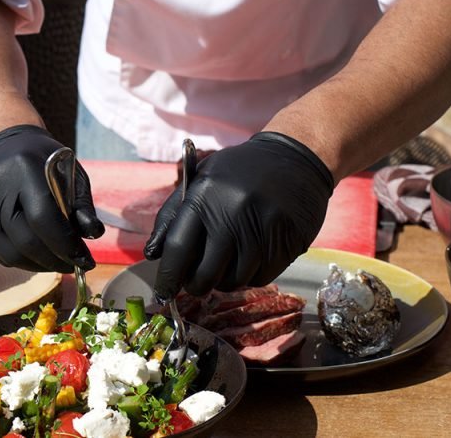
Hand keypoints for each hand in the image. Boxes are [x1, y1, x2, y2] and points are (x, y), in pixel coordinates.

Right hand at [0, 125, 103, 271]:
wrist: (5, 144)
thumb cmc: (45, 161)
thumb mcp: (72, 174)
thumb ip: (82, 205)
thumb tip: (93, 234)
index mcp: (23, 167)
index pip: (43, 218)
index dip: (65, 245)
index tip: (85, 259)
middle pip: (23, 241)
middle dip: (53, 261)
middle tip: (73, 264)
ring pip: (7, 253)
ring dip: (36, 265)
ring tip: (55, 261)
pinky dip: (18, 259)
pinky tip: (35, 255)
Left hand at [144, 132, 333, 298]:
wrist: (296, 159)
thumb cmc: (240, 171)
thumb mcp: (201, 180)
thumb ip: (173, 216)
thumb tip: (153, 253)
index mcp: (206, 197)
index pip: (178, 248)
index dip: (168, 276)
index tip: (163, 291)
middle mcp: (233, 216)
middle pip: (205, 274)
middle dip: (196, 284)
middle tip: (196, 279)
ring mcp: (262, 233)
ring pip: (233, 281)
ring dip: (225, 279)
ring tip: (227, 261)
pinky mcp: (286, 245)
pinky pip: (259, 278)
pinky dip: (250, 275)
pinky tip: (250, 256)